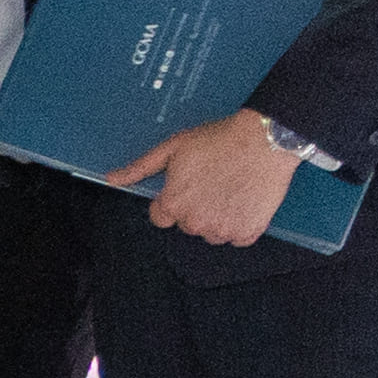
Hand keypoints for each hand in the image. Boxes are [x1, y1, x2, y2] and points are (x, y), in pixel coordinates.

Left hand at [119, 109, 301, 249]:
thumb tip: (112, 179)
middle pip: (187, 224)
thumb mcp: (172, 147)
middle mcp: (195, 223)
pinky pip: (237, 237)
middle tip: (212, 181)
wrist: (264, 140)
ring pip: (212, 232)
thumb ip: (140, 168)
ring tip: (229, 188)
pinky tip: (244, 199)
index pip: (161, 217)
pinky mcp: (247, 233)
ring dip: (218, 216)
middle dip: (195, 207)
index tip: (187, 186)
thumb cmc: (220, 140)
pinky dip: (240, 223)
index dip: (172, 200)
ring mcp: (222, 231)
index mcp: (173, 205)